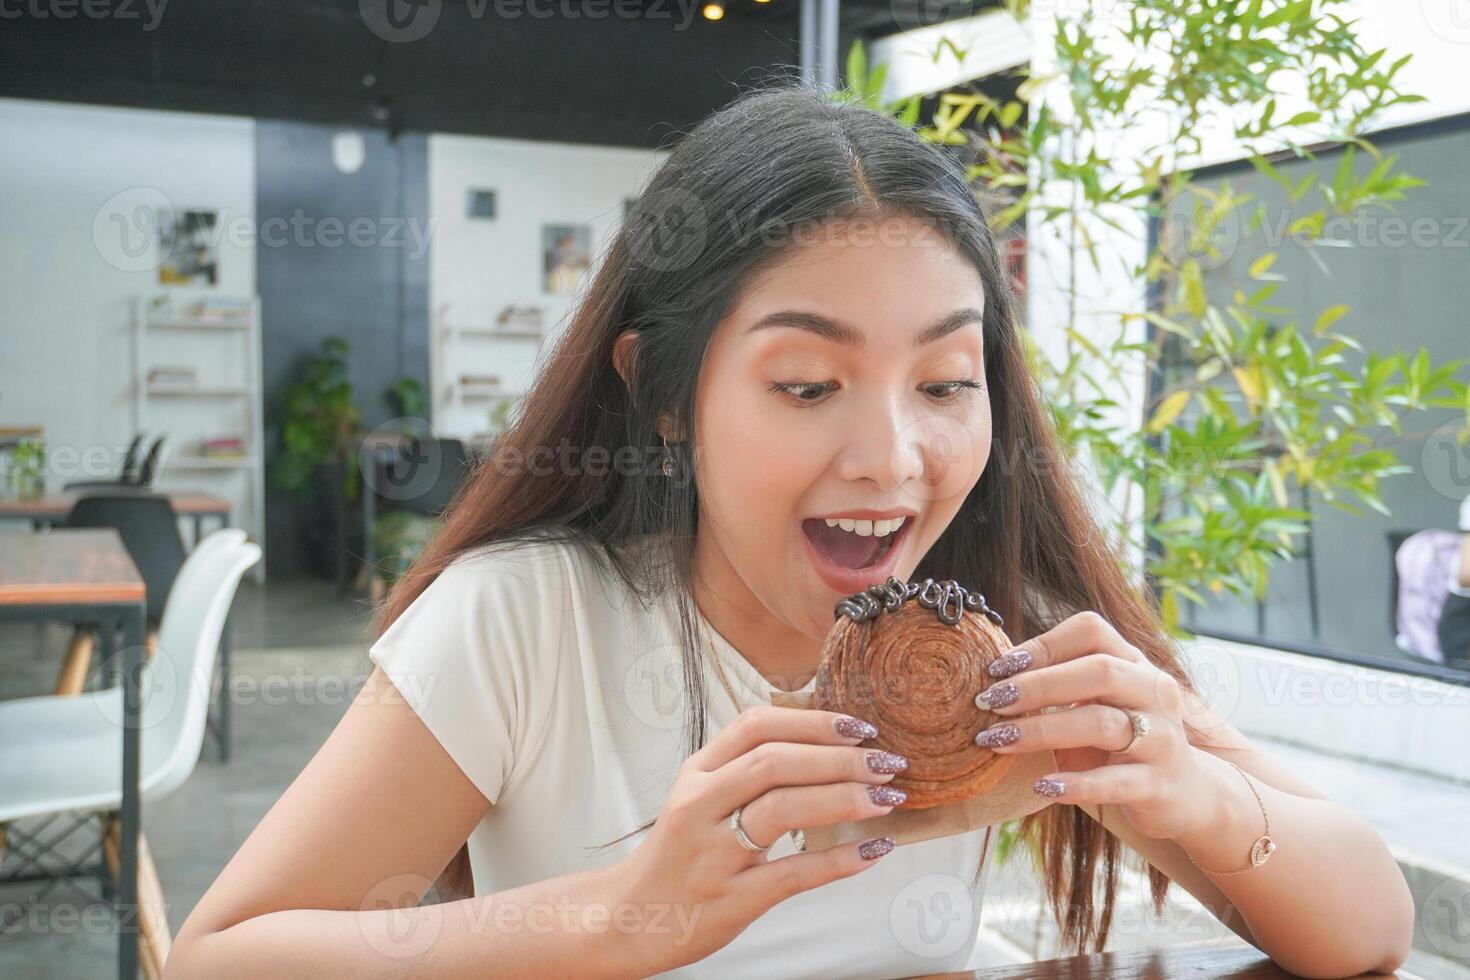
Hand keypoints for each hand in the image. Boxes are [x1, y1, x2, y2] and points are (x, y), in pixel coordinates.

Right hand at [611, 705, 905, 973]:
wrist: (633, 917)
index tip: (859, 727)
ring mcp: (713, 853)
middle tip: (886, 763)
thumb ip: (744, 768)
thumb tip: (823, 742)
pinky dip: (840, 859)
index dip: (813, 721)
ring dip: (844, 797)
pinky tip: (874, 849)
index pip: (756, 725)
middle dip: (839, 758)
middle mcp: (700, 805)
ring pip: (782, 808)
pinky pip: (793, 873)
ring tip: (886, 798)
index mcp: (697, 772)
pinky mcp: (731, 898)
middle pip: (774, 762)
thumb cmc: (679, 854)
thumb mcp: (697, 797)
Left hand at [971, 611, 1219, 842]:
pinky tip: (1041, 786)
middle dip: (1038, 685)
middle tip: (990, 702)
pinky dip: (1074, 784)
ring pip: (1101, 724)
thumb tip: (989, 674)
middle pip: (1099, 672)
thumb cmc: (1122, 743)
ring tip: (996, 741)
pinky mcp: (1158, 784)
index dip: (1042, 644)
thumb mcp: (1097, 705)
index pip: (1092, 632)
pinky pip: (1113, 782)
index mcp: (1134, 664)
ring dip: (1041, 731)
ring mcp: (1162, 739)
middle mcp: (1154, 692)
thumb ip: (1059, 687)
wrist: (1185, 795)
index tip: (997, 668)